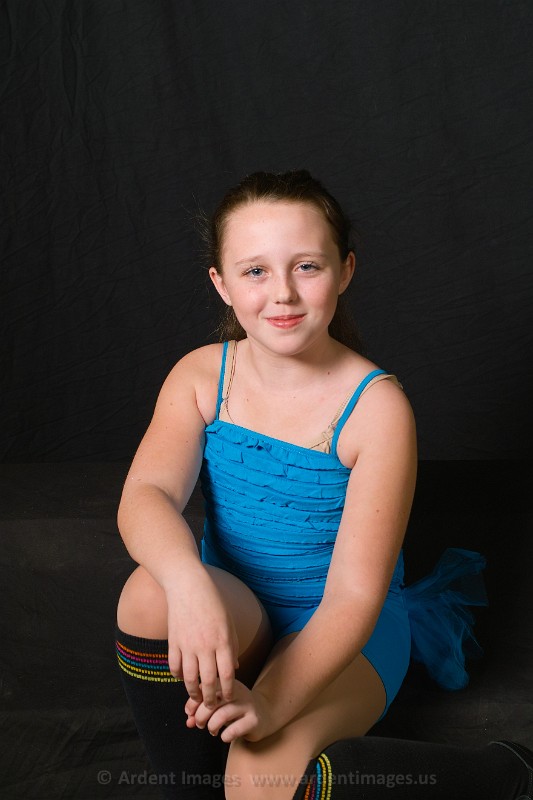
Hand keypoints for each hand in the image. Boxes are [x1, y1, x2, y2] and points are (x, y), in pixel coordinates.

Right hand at [165, 569, 238, 707]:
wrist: (187, 585)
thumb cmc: (212, 601)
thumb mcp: (228, 621)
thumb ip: (232, 645)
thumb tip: (235, 667)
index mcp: (223, 641)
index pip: (227, 675)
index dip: (228, 691)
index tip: (228, 698)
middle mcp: (206, 646)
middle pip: (209, 681)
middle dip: (211, 698)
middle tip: (212, 707)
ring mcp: (187, 645)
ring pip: (189, 679)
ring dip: (193, 692)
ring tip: (196, 698)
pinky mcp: (173, 642)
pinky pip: (174, 667)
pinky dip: (177, 676)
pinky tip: (181, 678)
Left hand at [184, 680, 271, 742]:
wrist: (263, 715)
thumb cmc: (235, 711)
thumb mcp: (219, 706)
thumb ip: (202, 711)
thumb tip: (188, 721)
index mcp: (227, 683)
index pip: (206, 688)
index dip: (193, 702)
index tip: (189, 713)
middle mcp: (238, 691)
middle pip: (212, 701)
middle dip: (201, 716)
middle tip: (199, 725)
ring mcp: (247, 705)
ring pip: (222, 715)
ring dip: (212, 727)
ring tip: (212, 731)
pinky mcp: (254, 720)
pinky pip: (234, 729)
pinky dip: (225, 736)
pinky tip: (225, 736)